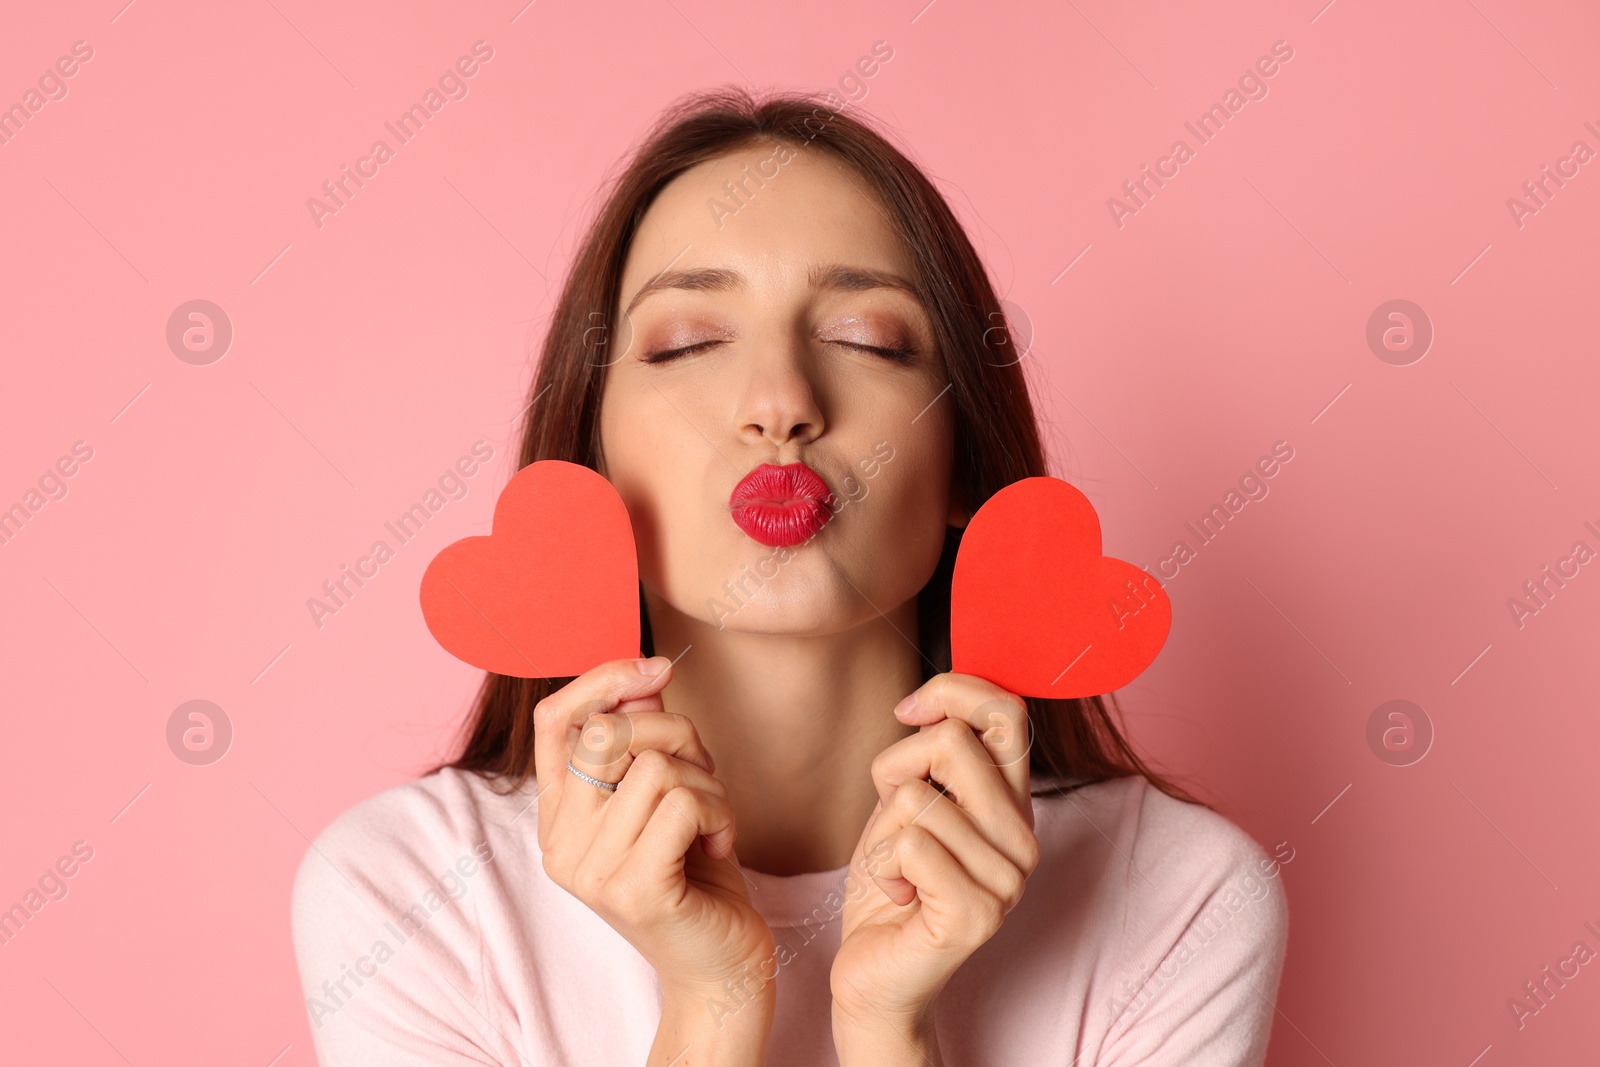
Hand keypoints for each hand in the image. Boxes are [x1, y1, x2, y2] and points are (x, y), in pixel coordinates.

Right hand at [533, 657, 776, 1059]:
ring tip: (714, 820)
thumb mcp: (670, 793)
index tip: (657, 668)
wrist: (721, 966)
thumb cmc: (697, 875)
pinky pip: (682, 802)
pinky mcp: (633, 888)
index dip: (602, 678)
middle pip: (609, 733)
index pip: (554, 721)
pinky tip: (720, 844)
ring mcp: (591, 870)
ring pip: (655, 766)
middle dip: (677, 734)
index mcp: (559, 817)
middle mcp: (560, 844)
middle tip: (705, 774)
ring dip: (707, 783)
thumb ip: (648, 738)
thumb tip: (645, 674)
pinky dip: (719, 811)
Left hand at [830, 673, 1038, 1061]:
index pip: (1008, 710)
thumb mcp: (909, 799)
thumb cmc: (891, 880)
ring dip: (882, 831)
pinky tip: (897, 895)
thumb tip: (934, 699)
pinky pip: (910, 844)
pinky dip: (882, 866)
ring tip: (898, 869)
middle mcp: (1023, 838)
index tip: (908, 712)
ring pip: (918, 796)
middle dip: (896, 766)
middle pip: (952, 741)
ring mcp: (1007, 880)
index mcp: (1014, 802)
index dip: (951, 690)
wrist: (873, 972)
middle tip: (891, 814)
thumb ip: (934, 754)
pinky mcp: (977, 914)